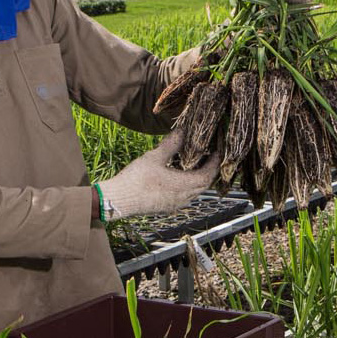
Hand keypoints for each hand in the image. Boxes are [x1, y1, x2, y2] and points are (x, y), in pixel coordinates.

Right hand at [98, 128, 217, 219]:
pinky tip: (179, 177)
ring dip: (198, 179)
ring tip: (196, 165)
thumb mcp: (154, 157)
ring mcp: (176, 204)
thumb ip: (171, 144)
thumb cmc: (136, 179)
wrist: (119, 200)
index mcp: (184, 185)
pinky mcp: (167, 207)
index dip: (214, 163)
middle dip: (208, 170)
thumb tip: (183, 130)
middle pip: (204, 185)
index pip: (208, 175)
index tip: (217, 152)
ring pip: (195, 192)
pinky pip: (185, 197)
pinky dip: (188, 186)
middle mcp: (184, 197)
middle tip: (209, 156)